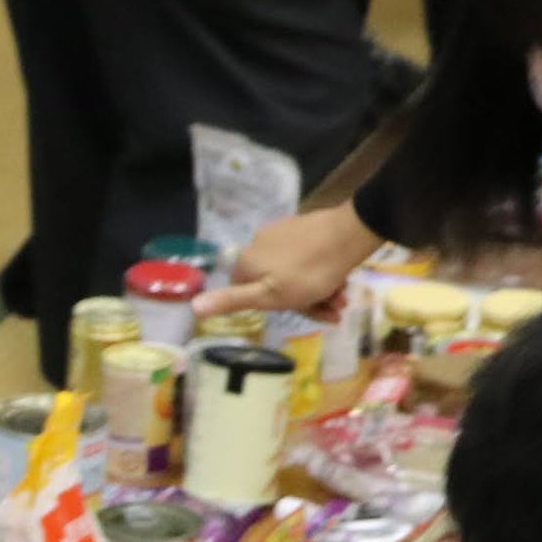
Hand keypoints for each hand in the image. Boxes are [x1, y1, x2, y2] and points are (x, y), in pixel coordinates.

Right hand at [197, 201, 380, 322]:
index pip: (245, 291)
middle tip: (331, 310)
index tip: (297, 314)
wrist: (348, 234)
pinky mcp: (302, 227)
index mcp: (247, 262)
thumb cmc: (309, 273)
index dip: (270, 307)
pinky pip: (306, 257)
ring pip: (295, 273)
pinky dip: (321, 272)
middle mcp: (258, 244)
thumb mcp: (270, 295)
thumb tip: (193, 306)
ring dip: (318, 291)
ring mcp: (281, 233)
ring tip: (341, 298)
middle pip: (274, 283)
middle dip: (303, 302)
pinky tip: (340, 280)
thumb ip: (232, 301)